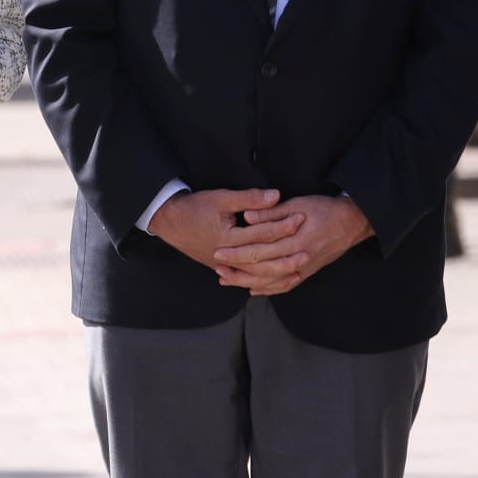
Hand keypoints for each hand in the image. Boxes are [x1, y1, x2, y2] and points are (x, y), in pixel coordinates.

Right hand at [148, 187, 288, 270]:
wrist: (169, 222)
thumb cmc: (194, 208)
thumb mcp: (220, 198)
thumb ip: (249, 199)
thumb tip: (276, 196)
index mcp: (228, 238)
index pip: (262, 234)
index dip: (283, 225)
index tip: (301, 218)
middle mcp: (227, 256)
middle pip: (262, 261)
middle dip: (286, 257)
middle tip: (308, 252)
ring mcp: (224, 265)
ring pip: (255, 275)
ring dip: (277, 274)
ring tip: (298, 270)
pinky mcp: (222, 268)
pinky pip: (246, 279)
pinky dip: (262, 281)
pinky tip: (276, 279)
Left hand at [213, 195, 374, 294]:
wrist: (354, 222)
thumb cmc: (324, 209)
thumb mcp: (298, 204)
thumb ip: (271, 213)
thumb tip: (247, 217)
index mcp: (296, 241)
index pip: (260, 251)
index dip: (237, 253)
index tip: (218, 251)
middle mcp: (300, 259)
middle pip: (263, 269)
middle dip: (237, 270)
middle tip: (217, 268)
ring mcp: (305, 268)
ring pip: (272, 282)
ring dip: (248, 282)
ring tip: (226, 279)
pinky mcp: (309, 272)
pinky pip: (286, 285)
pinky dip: (269, 289)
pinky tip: (253, 289)